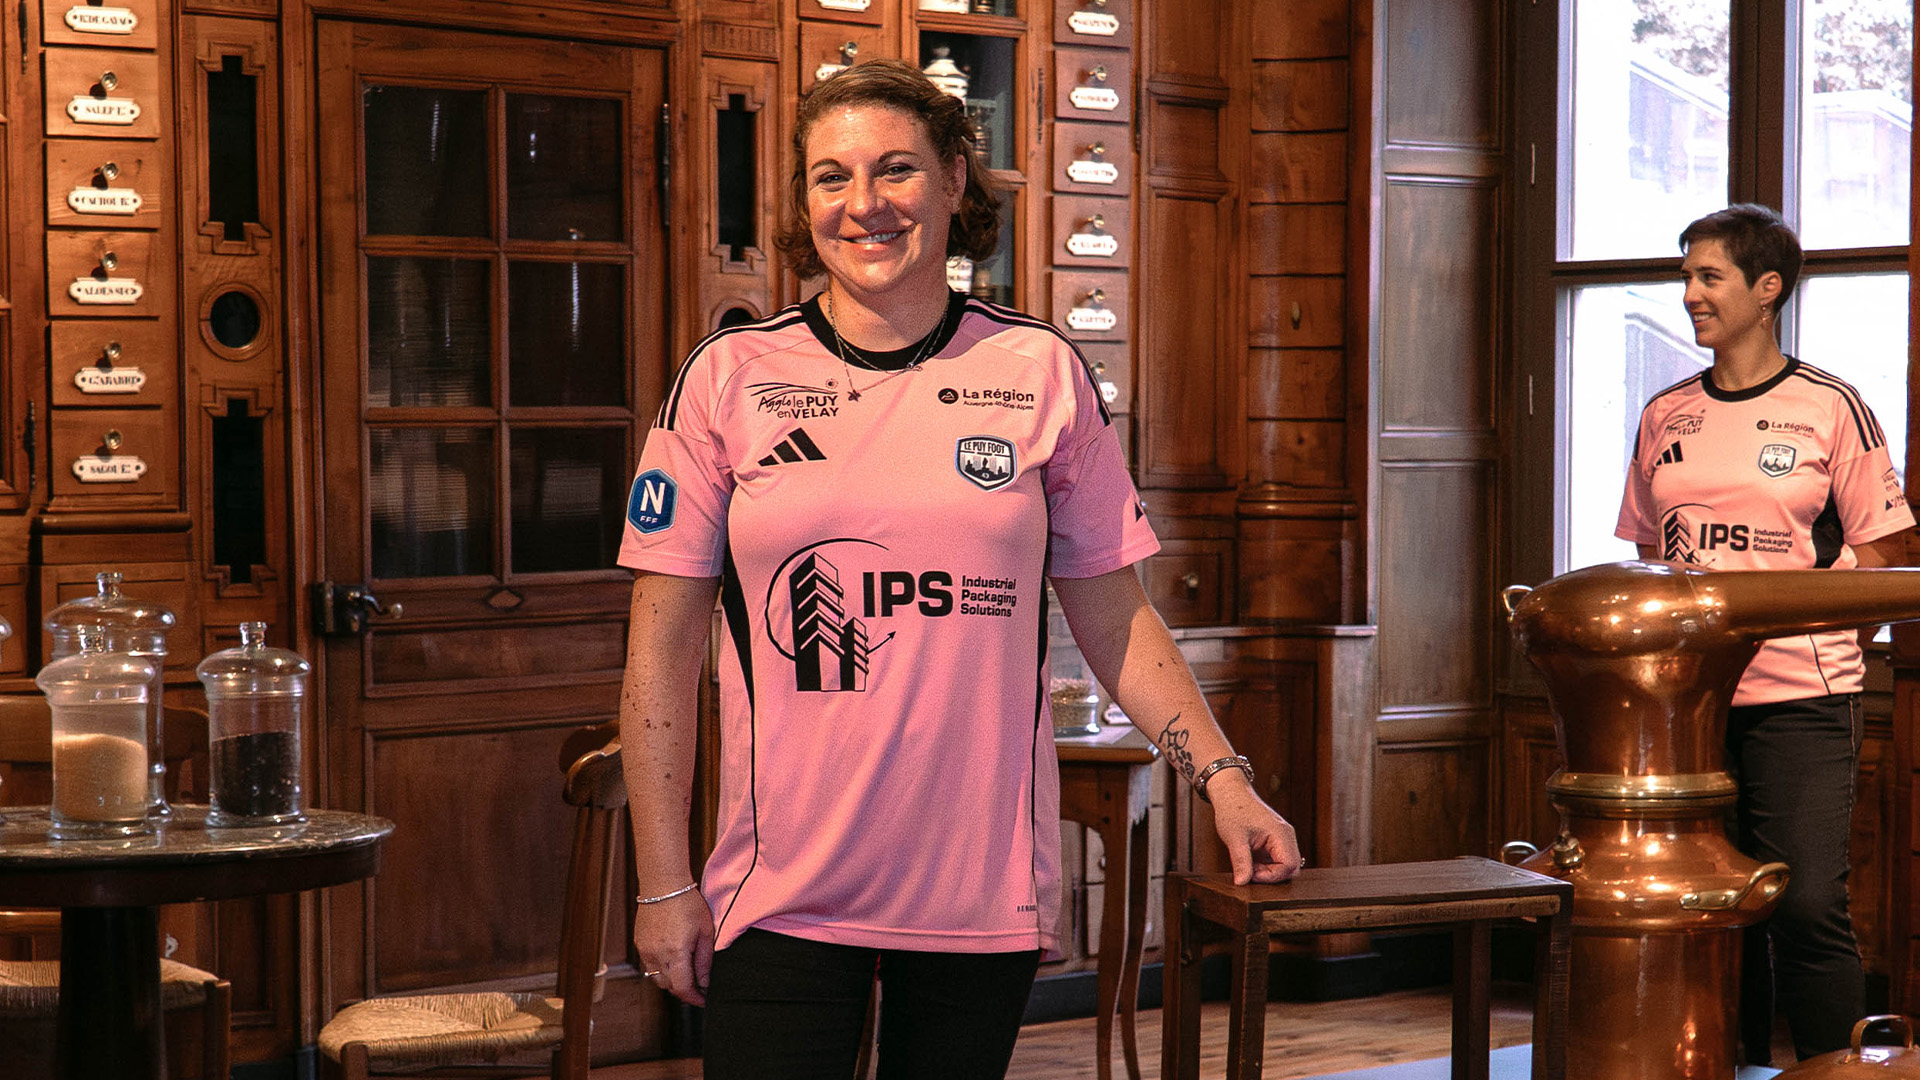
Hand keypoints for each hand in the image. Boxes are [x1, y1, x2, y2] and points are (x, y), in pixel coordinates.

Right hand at [633, 887, 715, 1005]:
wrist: (663, 885)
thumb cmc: (687, 903)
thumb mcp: (705, 931)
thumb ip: (704, 960)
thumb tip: (705, 982)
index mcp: (675, 952)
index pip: (682, 989)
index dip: (694, 998)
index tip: (704, 1000)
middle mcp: (657, 955)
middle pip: (669, 987)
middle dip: (684, 990)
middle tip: (699, 985)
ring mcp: (645, 950)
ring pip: (657, 978)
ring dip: (672, 980)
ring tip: (686, 971)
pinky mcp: (640, 944)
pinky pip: (650, 965)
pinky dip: (661, 968)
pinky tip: (673, 957)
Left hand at [1207, 781, 1303, 884]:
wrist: (1230, 794)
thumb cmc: (1233, 810)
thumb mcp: (1234, 838)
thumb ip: (1241, 862)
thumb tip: (1241, 883)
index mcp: (1281, 833)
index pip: (1289, 866)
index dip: (1271, 876)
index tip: (1251, 874)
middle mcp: (1287, 836)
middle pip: (1291, 868)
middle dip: (1271, 876)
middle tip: (1250, 871)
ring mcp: (1283, 839)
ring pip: (1285, 866)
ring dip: (1268, 872)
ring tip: (1249, 865)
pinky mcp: (1276, 842)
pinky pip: (1278, 861)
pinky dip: (1266, 867)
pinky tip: (1251, 862)